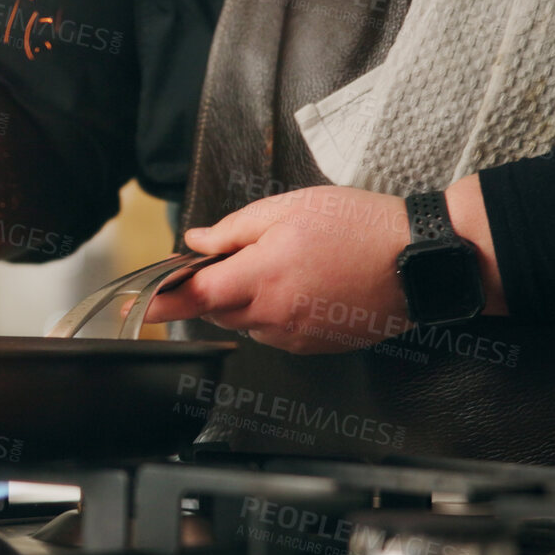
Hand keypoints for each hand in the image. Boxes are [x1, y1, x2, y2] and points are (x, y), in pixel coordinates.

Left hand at [144, 186, 412, 352]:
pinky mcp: (314, 346)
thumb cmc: (360, 227)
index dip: (160, 301)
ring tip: (279, 266)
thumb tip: (195, 242)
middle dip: (208, 289)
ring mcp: (295, 336)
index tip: (136, 304)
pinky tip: (299, 286)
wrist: (418, 261)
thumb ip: (235, 229)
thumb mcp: (290, 208)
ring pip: (244, 323)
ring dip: (242, 301)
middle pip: (215, 311)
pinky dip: (270, 313)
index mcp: (264, 277)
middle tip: (227, 258)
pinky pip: (273, 333)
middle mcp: (275, 315)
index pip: (194, 297)